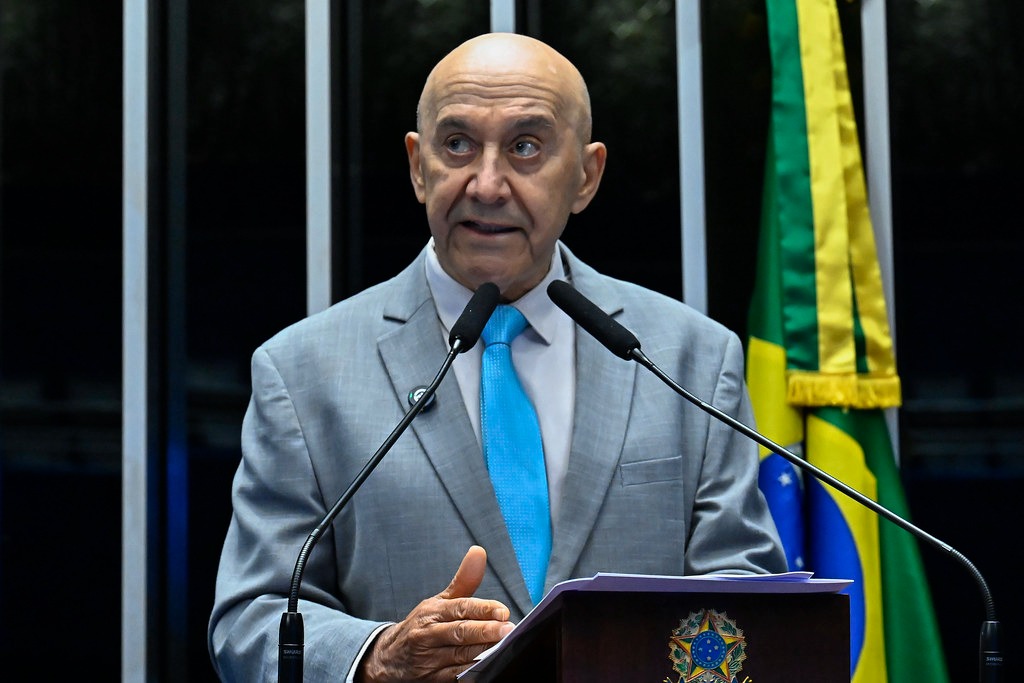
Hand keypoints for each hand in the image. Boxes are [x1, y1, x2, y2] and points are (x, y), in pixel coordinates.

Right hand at [356, 546, 513, 681]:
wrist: (388, 658)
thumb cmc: (422, 625)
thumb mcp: (438, 602)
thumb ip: (464, 580)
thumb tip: (479, 552)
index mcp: (432, 612)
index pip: (459, 608)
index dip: (482, 609)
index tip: (502, 611)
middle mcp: (428, 635)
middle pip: (460, 632)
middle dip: (485, 631)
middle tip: (508, 629)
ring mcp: (428, 659)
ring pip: (460, 656)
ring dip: (484, 651)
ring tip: (505, 645)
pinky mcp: (431, 680)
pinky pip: (456, 676)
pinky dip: (472, 671)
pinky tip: (488, 664)